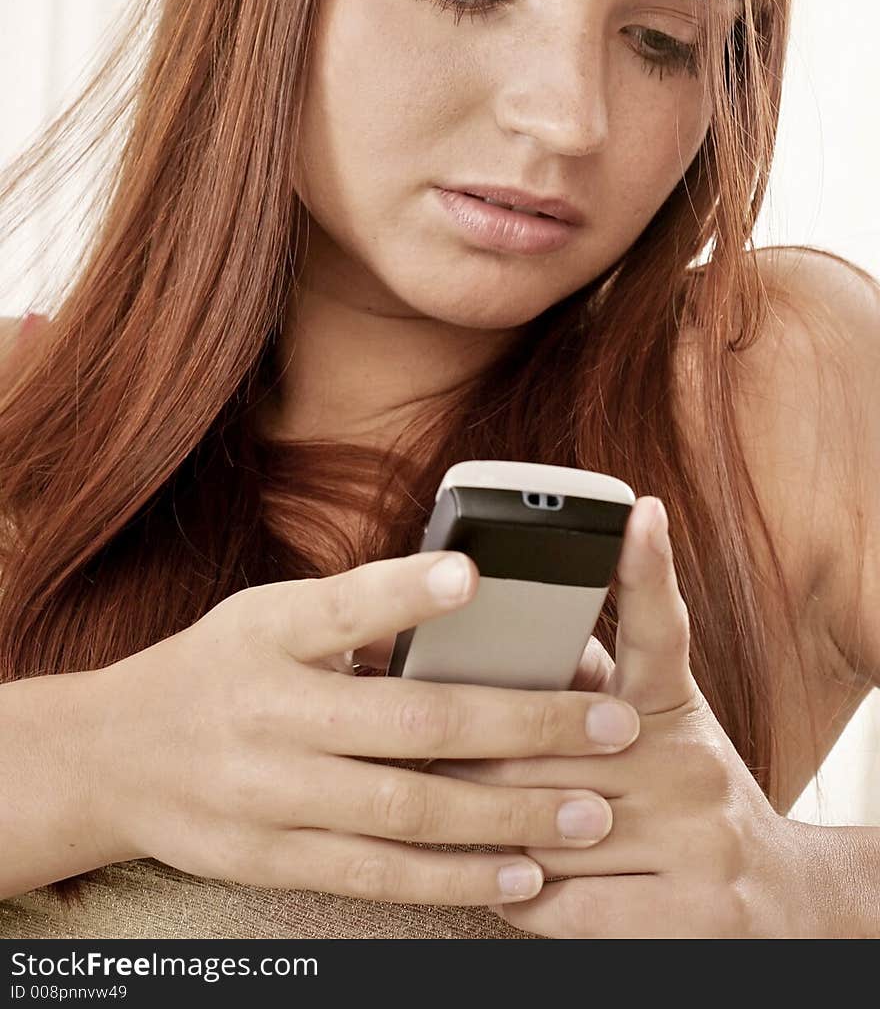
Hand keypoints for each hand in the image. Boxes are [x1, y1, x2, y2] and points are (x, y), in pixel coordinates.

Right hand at [88, 549, 640, 908]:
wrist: (116, 755)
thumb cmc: (221, 666)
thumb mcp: (270, 614)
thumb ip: (356, 610)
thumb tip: (467, 597)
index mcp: (272, 634)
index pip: (344, 608)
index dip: (407, 592)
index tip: (473, 575)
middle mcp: (272, 715)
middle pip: (411, 723)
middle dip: (524, 726)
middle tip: (613, 724)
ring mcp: (271, 797)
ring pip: (407, 811)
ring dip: (509, 815)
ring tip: (590, 813)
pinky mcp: (272, 860)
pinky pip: (376, 875)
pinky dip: (453, 876)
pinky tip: (518, 872)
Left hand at [429, 497, 807, 937]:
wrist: (779, 896)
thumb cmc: (684, 795)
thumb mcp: (655, 726)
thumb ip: (590, 679)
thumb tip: (503, 627)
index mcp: (673, 707)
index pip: (661, 628)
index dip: (649, 567)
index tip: (637, 512)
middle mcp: (691, 763)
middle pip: (543, 746)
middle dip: (470, 753)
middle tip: (410, 744)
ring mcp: (697, 839)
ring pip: (543, 827)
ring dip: (482, 828)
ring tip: (441, 815)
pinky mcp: (692, 915)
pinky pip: (563, 903)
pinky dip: (518, 894)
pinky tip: (502, 879)